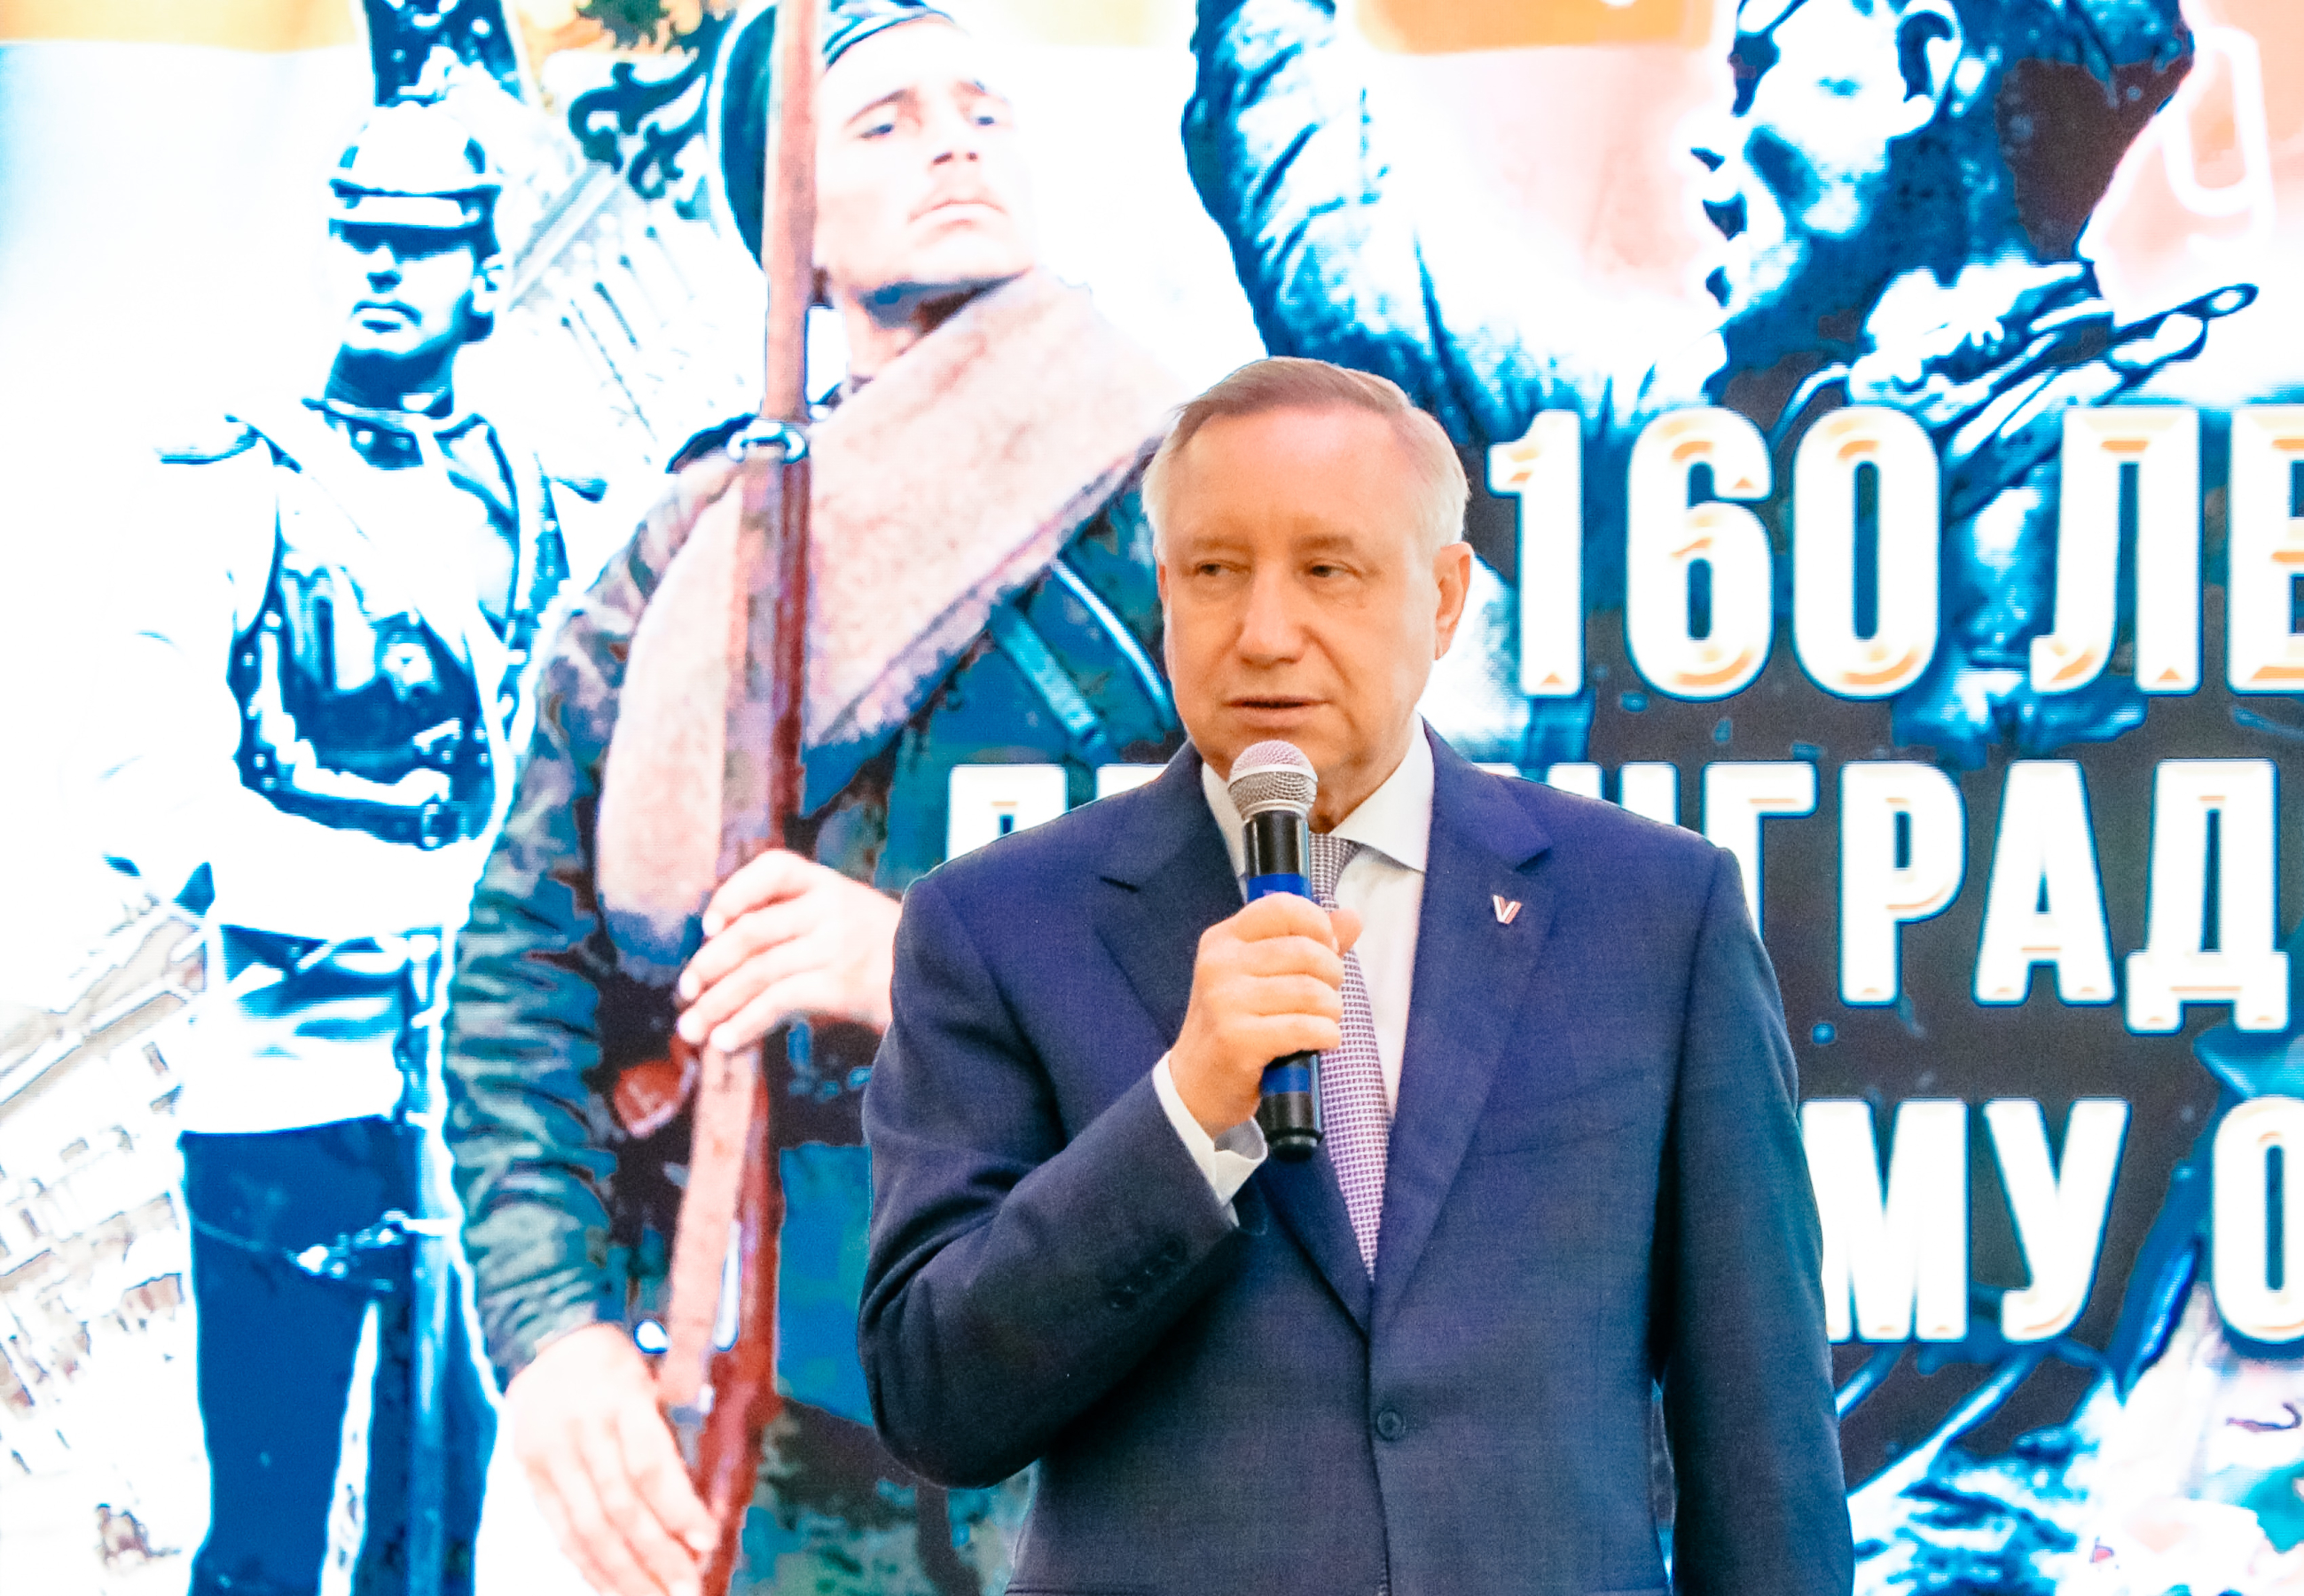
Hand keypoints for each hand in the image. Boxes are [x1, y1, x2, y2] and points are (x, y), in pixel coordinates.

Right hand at [504, 1323, 716, 1595]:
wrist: (544, 1338)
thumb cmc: (615, 1360)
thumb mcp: (652, 1375)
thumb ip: (670, 1430)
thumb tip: (703, 1496)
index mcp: (621, 1397)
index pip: (649, 1465)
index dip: (678, 1509)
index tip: (707, 1541)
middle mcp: (582, 1430)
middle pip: (619, 1507)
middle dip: (656, 1556)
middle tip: (687, 1589)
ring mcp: (550, 1455)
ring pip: (588, 1528)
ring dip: (625, 1574)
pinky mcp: (529, 1474)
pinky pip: (560, 1531)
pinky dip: (588, 1566)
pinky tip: (613, 1588)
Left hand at [674, 850, 900, 1053]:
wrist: (950, 980)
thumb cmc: (889, 960)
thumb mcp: (850, 920)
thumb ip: (799, 924)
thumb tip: (721, 957)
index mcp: (831, 886)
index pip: (774, 869)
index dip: (734, 893)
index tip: (708, 926)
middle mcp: (833, 907)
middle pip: (752, 931)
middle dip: (709, 967)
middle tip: (685, 995)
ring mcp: (837, 945)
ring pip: (758, 971)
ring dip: (717, 1005)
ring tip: (692, 1031)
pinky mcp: (842, 984)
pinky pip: (778, 1001)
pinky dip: (745, 1024)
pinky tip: (726, 1043)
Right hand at [1169, 894, 1362, 1137]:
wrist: (1196, 1084)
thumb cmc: (1237, 1025)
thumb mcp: (1262, 976)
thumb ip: (1308, 944)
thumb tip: (1352, 917)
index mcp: (1223, 940)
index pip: (1281, 907)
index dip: (1317, 923)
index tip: (1327, 947)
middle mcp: (1219, 965)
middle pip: (1305, 951)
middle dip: (1333, 974)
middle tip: (1328, 994)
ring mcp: (1225, 1002)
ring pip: (1309, 991)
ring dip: (1332, 1009)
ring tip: (1325, 1020)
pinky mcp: (1237, 1040)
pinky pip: (1303, 1027)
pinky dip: (1326, 1034)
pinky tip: (1323, 1040)